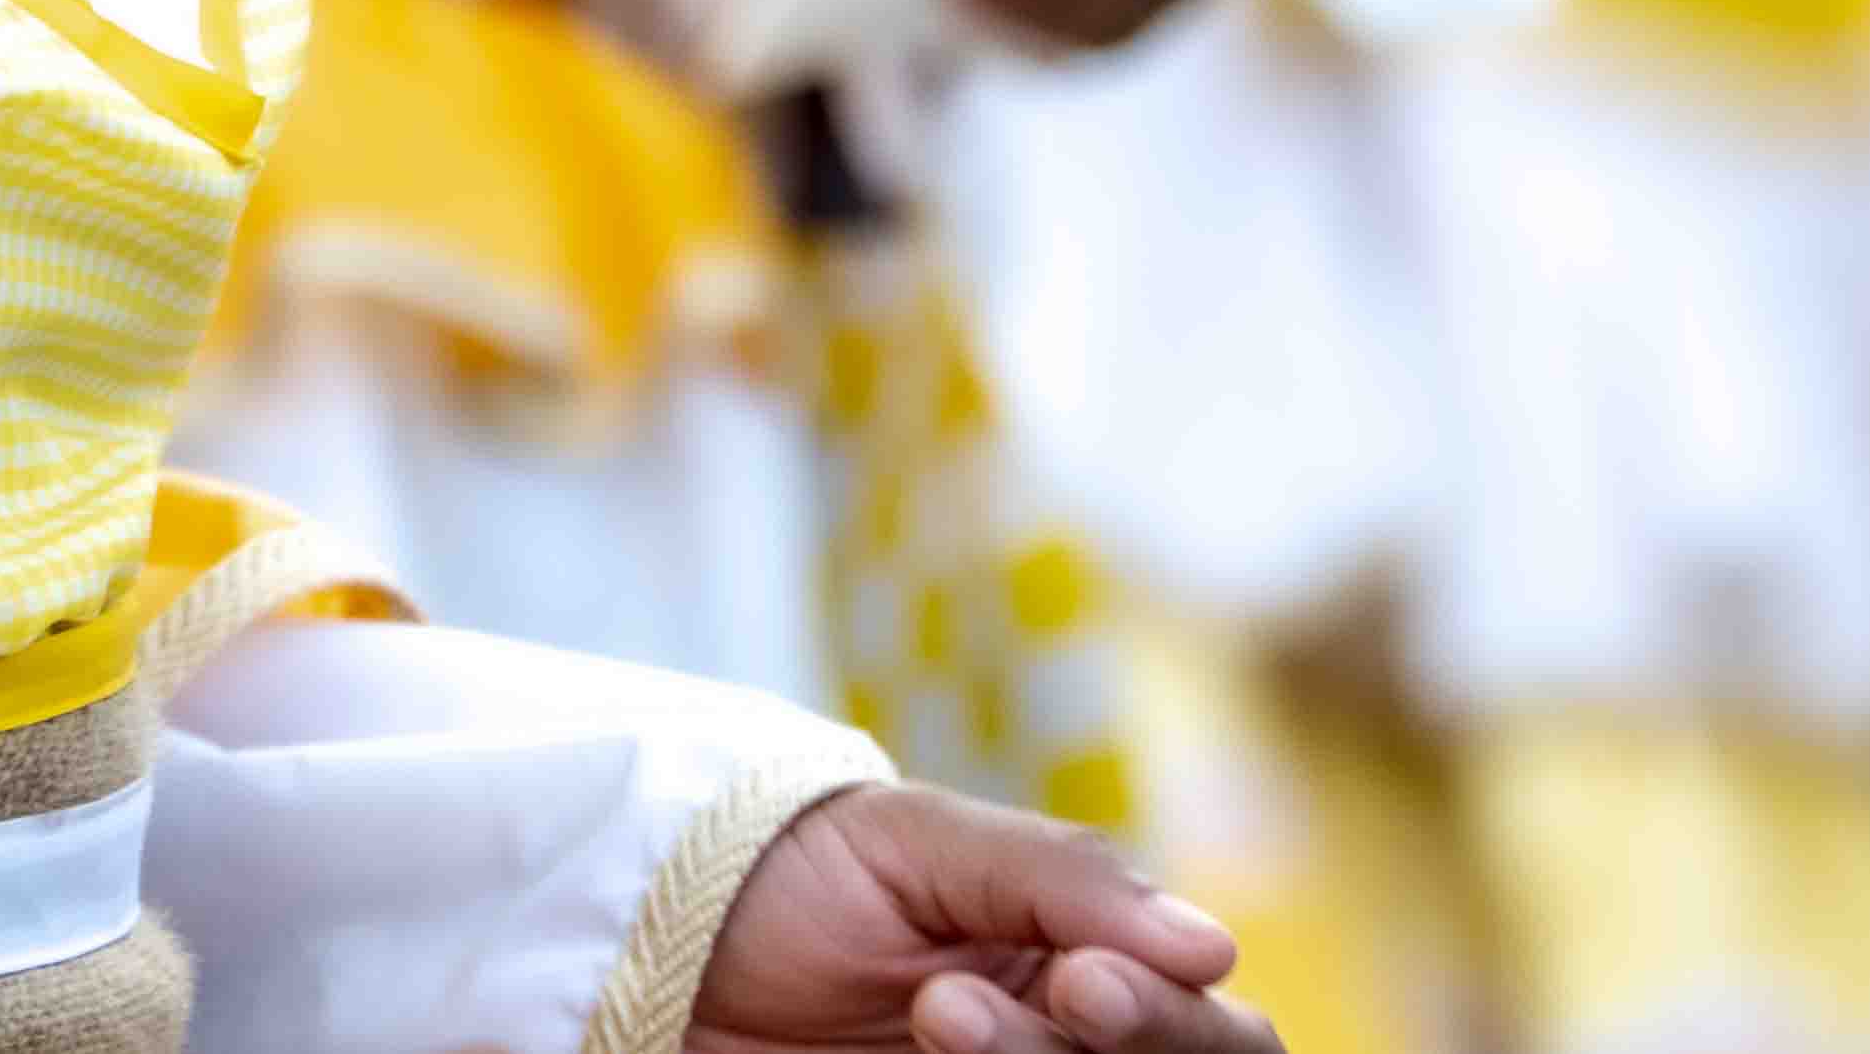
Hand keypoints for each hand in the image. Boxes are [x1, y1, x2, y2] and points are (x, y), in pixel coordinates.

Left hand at [689, 783, 1270, 1053]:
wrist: (654, 937)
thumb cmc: (799, 867)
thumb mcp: (922, 839)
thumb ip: (1065, 881)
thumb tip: (1215, 946)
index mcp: (1097, 973)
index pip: (1215, 1031)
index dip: (1171, 1021)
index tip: (1081, 977)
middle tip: (957, 1006)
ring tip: (924, 1013)